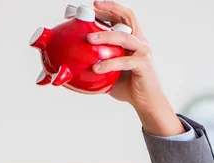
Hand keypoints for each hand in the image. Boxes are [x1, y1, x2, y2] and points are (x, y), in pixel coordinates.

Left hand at [87, 0, 183, 135]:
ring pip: (124, 38)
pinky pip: (125, 62)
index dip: (108, 8)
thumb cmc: (126, 86)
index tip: (91, 7)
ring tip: (89, 39)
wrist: (145, 102)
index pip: (121, 17)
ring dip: (106, 36)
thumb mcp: (106, 73)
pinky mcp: (143, 65)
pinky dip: (110, 64)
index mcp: (131, 39)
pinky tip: (96, 68)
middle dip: (109, 10)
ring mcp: (142, 52)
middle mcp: (139, 41)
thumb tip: (68, 69)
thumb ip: (94, 65)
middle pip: (126, 18)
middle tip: (90, 10)